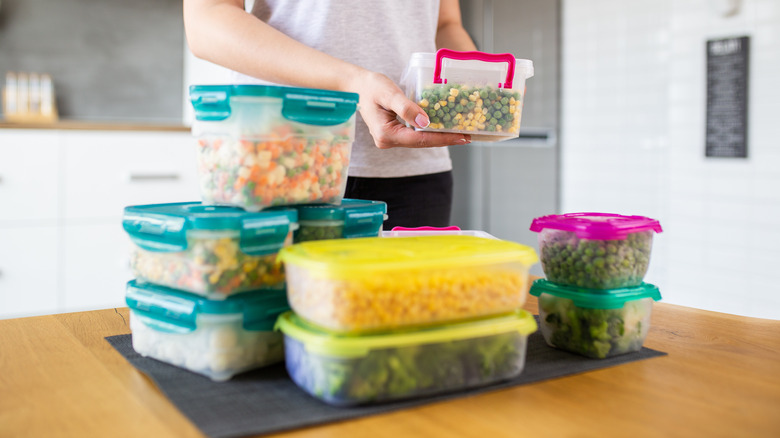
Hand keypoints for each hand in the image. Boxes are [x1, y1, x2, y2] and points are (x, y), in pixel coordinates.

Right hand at [348, 71, 470, 148]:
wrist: (357, 86)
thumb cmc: (371, 86)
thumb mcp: (389, 93)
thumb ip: (406, 107)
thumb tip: (426, 122)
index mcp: (386, 134)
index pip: (420, 139)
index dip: (442, 138)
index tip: (462, 137)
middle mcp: (387, 141)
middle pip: (421, 142)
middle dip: (444, 139)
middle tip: (468, 136)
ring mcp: (390, 139)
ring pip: (419, 140)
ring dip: (439, 136)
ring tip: (460, 133)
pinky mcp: (394, 134)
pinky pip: (415, 135)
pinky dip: (430, 131)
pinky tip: (443, 127)